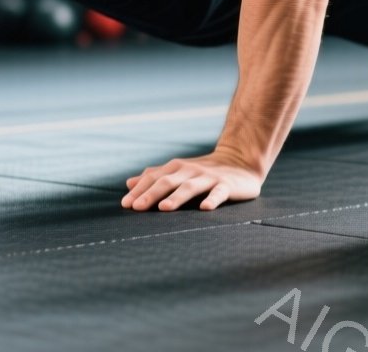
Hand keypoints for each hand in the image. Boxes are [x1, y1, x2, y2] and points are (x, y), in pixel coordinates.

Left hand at [122, 151, 263, 210]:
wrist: (241, 160)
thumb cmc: (204, 170)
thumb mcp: (178, 171)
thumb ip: (155, 177)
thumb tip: (129, 183)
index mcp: (176, 168)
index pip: (153, 178)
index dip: (139, 190)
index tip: (125, 204)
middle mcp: (190, 171)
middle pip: (167, 181)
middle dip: (151, 194)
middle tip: (136, 207)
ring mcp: (208, 177)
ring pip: (190, 187)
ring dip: (176, 197)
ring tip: (164, 208)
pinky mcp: (227, 185)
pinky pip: (219, 193)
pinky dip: (212, 199)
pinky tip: (205, 208)